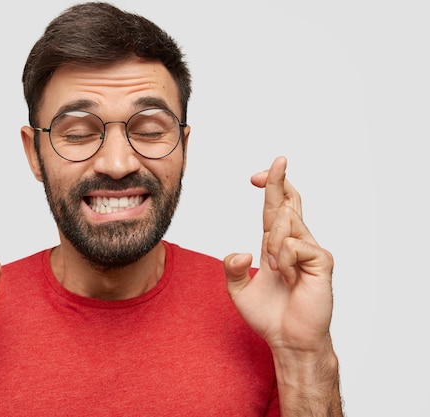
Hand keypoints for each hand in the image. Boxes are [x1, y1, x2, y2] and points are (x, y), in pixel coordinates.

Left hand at [224, 156, 334, 355]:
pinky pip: (296, 245)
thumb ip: (232, 269)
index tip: (257, 174)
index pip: (275, 208)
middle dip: (280, 179)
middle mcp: (295, 242)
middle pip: (288, 202)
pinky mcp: (322, 262)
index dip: (271, 187)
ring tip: (275, 269)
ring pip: (287, 222)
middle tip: (277, 160)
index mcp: (276, 245)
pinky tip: (286, 274)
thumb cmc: (269, 316)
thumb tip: (239, 252)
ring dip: (273, 241)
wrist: (288, 341)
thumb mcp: (238, 290)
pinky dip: (284, 257)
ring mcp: (310, 250)